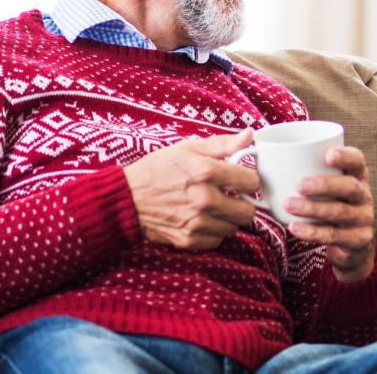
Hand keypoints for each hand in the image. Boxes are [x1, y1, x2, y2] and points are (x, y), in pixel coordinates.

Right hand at [123, 129, 259, 250]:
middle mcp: (204, 200)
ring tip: (213, 207)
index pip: (251, 182)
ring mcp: (196, 223)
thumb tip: (250, 135)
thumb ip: (223, 144)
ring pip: (233, 228)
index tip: (241, 179)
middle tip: (231, 196)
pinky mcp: (188, 240)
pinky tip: (202, 219)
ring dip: (227, 218)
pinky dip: (213, 231)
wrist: (125, 198)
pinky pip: (217, 240)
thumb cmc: (157, 169)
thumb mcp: (188, 148)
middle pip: (248, 212)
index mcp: (206, 172)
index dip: (248, 179)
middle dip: (242, 203)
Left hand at [284, 147, 375, 283]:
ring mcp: (364, 218)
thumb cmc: (328, 205)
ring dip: (313, 208)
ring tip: (289, 205)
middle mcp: (364, 195)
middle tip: (300, 185)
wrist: (349, 245)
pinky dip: (313, 232)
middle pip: (350, 186)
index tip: (327, 154)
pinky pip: (334, 235)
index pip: (357, 161)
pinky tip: (294, 227)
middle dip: (325, 184)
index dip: (346, 156)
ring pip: (340, 211)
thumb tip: (257, 152)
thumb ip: (301, 169)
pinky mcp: (358, 240)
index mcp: (357, 175)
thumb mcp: (324, 187)